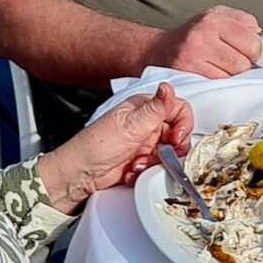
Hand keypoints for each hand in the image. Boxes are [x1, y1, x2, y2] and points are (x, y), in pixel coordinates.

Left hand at [36, 84, 192, 212]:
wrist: (79, 174)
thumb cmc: (95, 146)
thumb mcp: (130, 125)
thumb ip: (155, 108)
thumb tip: (168, 87)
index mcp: (144, 109)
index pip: (178, 109)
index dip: (183, 124)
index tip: (177, 138)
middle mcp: (146, 124)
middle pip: (178, 134)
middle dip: (171, 149)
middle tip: (163, 155)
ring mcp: (144, 143)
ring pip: (169, 153)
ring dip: (157, 162)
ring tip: (140, 164)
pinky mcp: (141, 161)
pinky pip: (157, 167)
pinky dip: (147, 172)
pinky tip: (133, 171)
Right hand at [147, 7, 262, 78]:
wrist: (158, 51)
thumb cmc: (191, 37)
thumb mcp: (216, 17)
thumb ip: (242, 21)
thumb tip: (259, 34)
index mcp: (213, 19)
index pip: (253, 40)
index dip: (252, 49)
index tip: (243, 50)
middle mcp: (202, 35)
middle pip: (245, 60)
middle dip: (241, 63)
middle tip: (227, 59)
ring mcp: (194, 56)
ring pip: (234, 75)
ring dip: (230, 74)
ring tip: (216, 66)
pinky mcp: (190, 74)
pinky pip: (221, 84)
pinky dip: (219, 82)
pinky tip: (209, 74)